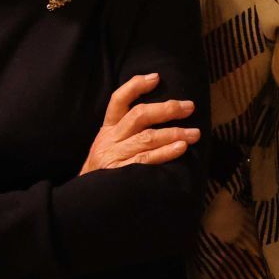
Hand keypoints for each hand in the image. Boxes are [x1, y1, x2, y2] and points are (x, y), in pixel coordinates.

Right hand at [80, 72, 199, 173]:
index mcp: (107, 129)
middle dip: (167, 109)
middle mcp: (109, 140)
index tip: (156, 77)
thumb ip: (127, 132)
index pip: (118, 100)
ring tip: (194, 133)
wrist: (84, 200)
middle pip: (139, 115)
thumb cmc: (104, 172)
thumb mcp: (109, 146)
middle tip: (189, 107)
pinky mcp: (119, 174)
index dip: (136, 86)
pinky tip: (181, 147)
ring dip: (174, 133)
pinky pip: (146, 160)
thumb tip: (161, 115)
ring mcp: (114, 157)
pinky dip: (166, 152)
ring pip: (146, 137)